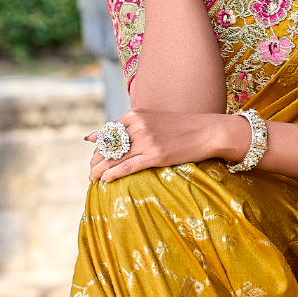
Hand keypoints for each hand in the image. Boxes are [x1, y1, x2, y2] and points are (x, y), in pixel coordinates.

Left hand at [86, 108, 247, 182]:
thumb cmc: (181, 127)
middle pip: (107, 146)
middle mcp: (137, 126)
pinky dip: (113, 174)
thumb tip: (106, 135)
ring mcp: (146, 140)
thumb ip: (131, 126)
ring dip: (99, 170)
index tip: (92, 157)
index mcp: (135, 115)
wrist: (207, 131)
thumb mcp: (153, 120)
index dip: (97, 147)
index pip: (107, 133)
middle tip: (90, 172)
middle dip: (95, 160)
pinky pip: (127, 166)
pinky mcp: (155, 155)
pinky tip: (105, 181)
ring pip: (114, 158)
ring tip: (92, 179)